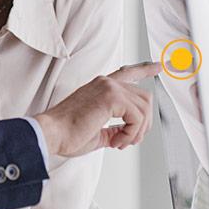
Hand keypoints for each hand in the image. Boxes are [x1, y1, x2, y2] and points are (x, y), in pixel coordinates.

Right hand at [34, 62, 160, 157]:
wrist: (51, 134)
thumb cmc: (66, 134)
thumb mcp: (96, 132)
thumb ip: (112, 129)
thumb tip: (123, 134)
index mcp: (100, 87)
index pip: (127, 73)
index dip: (145, 69)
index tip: (158, 66)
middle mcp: (105, 83)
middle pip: (145, 98)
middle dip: (144, 124)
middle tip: (129, 140)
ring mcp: (108, 87)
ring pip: (144, 109)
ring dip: (137, 132)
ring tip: (120, 142)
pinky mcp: (110, 97)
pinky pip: (137, 117)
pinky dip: (131, 134)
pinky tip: (117, 141)